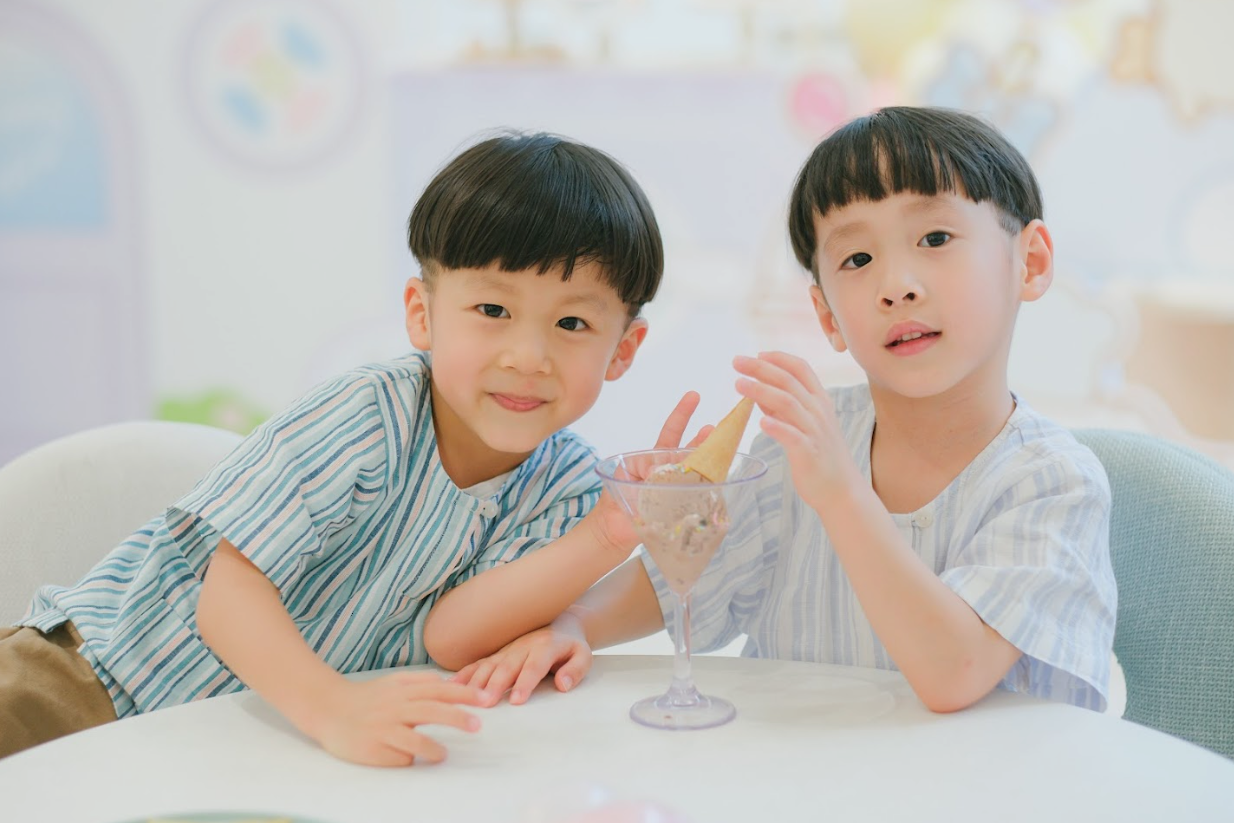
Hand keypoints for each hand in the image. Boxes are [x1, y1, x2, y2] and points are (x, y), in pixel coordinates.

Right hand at [311, 671, 485, 766]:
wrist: (328, 708)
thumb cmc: (366, 697)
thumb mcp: (393, 682)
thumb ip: (419, 681)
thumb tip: (447, 682)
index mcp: (403, 690)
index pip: (439, 690)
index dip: (464, 694)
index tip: (485, 699)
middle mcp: (395, 707)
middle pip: (432, 711)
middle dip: (457, 717)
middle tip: (478, 725)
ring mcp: (383, 728)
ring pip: (414, 739)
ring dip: (433, 748)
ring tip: (443, 754)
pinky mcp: (372, 749)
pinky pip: (397, 756)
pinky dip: (407, 758)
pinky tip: (411, 759)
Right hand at [451, 613, 592, 704]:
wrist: (560, 622)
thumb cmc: (571, 645)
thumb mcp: (584, 655)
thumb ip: (576, 670)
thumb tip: (563, 685)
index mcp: (545, 647)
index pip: (534, 666)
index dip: (525, 683)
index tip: (518, 701)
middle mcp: (522, 647)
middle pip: (507, 667)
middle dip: (496, 685)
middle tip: (487, 704)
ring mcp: (507, 650)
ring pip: (489, 666)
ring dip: (477, 682)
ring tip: (465, 699)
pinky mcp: (497, 654)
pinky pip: (479, 664)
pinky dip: (465, 675)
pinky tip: (451, 687)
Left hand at [587, 391, 714, 555]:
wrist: (611, 534)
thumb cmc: (614, 504)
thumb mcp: (626, 478)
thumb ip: (645, 470)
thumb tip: (661, 471)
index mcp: (652, 459)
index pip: (670, 433)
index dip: (682, 415)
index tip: (694, 396)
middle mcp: (667, 471)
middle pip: (689, 450)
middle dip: (703, 439)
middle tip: (715, 428)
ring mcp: (675, 489)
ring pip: (695, 471)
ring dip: (707, 461)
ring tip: (721, 449)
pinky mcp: (680, 507)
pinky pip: (695, 494)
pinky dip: (707, 487)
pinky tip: (717, 481)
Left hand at [733, 351, 858, 513]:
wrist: (841, 489)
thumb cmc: (819, 454)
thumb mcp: (804, 424)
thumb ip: (783, 406)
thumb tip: (758, 391)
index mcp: (819, 400)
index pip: (801, 368)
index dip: (778, 358)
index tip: (757, 354)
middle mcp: (818, 411)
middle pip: (788, 381)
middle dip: (760, 368)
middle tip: (736, 361)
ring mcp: (815, 431)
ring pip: (788, 403)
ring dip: (761, 391)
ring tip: (738, 385)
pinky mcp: (809, 453)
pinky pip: (792, 436)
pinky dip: (777, 427)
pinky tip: (761, 423)